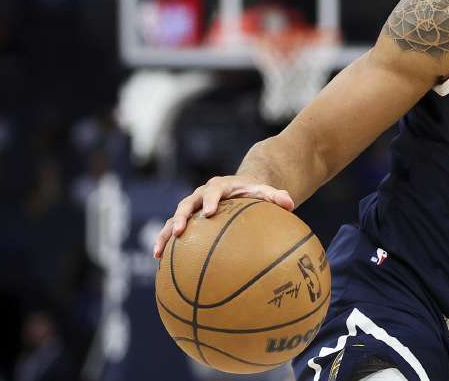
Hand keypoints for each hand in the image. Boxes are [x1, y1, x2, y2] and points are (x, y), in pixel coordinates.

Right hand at [153, 175, 293, 258]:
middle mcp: (201, 196)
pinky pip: (173, 232)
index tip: (210, 213)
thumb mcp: (265, 192)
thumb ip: (276, 196)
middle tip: (180, 231)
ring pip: (174, 219)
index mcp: (219, 187)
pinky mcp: (187, 220)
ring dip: (166, 233)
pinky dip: (166, 243)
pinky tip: (159, 262)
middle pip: (187, 204)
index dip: (210, 200)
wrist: (240, 188)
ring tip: (158, 252)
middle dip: (182, 217)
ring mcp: (191, 208)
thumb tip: (290, 203)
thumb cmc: (254, 193)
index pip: (213, 191)